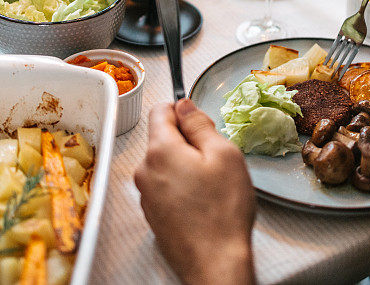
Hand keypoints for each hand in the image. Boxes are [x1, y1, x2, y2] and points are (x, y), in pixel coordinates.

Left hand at [135, 99, 255, 284]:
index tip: (199, 120)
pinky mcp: (152, 214)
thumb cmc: (222, 211)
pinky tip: (203, 202)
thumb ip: (200, 124)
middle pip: (163, 138)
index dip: (182, 109)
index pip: (160, 110)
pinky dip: (182, 186)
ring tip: (211, 185)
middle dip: (187, 141)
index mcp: (160, 151)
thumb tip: (185, 106)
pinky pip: (165, 186)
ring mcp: (146, 195)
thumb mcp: (223, 154)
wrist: (215, 263)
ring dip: (185, 165)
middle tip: (214, 159)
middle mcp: (145, 171)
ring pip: (165, 164)